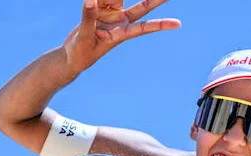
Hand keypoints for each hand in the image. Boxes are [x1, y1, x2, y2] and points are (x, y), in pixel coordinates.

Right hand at [62, 0, 179, 74]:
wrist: (72, 56)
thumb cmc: (81, 54)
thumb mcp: (83, 38)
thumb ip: (88, 18)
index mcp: (121, 34)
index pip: (144, 27)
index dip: (161, 25)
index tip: (178, 24)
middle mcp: (120, 22)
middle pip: (143, 6)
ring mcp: (112, 14)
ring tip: (95, 8)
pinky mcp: (102, 9)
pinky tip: (91, 1)